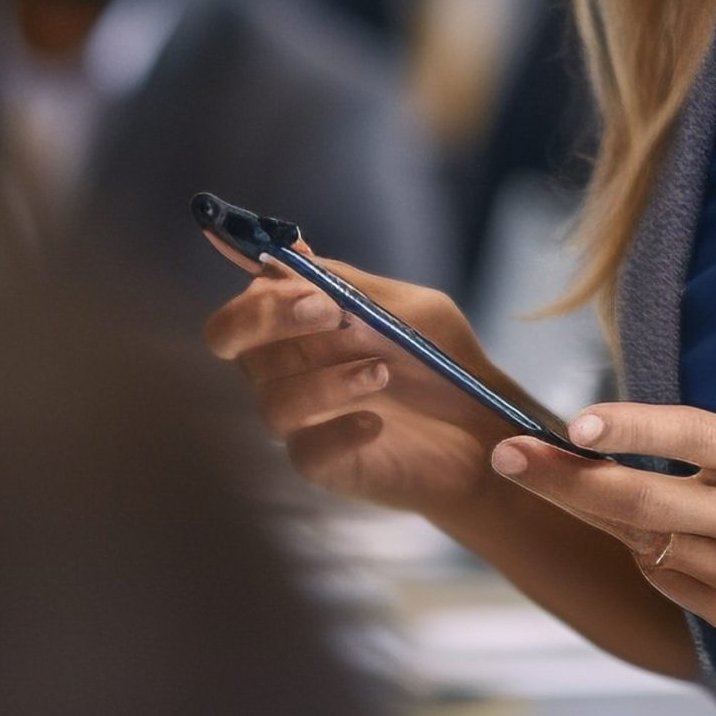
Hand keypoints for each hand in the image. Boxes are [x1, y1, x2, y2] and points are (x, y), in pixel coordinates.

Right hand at [204, 254, 513, 520]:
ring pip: (272, 400)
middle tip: (332, 315)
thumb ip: (352, 285)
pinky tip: (375, 423)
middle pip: (232, 344)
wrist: (483, 428)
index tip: (314, 292)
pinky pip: (303, 451)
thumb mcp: (411, 309)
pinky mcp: (321, 464)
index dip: (261, 297)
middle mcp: (287, 368)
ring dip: (325, 380)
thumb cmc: (444, 360)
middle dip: (271, 322)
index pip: (242, 306)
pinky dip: (338, 432)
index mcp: (299, 324)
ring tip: (382, 372)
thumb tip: (292, 252)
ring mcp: (300, 418)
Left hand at [489, 285, 715, 642]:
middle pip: (643, 501)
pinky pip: (661, 578)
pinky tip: (635, 527)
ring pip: (643, 542)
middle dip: (566, 480)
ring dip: (594, 512)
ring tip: (549, 477)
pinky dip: (639, 550)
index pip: (691, 436)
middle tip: (506, 454)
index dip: (631, 429)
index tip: (573, 422)